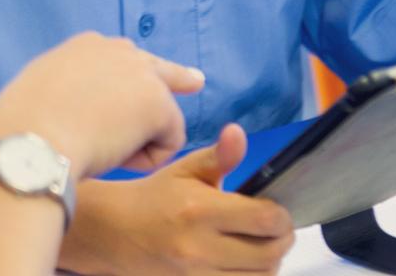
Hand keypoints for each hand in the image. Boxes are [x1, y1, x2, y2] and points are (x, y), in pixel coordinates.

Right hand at [0, 33, 201, 179]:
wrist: (29, 142)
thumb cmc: (18, 132)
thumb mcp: (36, 95)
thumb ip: (61, 93)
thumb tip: (64, 113)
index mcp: (83, 48)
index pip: (119, 57)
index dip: (130, 78)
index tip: (140, 82)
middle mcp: (116, 50)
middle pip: (156, 67)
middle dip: (175, 77)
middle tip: (196, 80)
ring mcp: (140, 73)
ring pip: (157, 116)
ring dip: (137, 142)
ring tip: (98, 153)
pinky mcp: (158, 101)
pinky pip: (168, 141)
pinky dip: (147, 159)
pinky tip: (116, 159)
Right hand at [73, 124, 294, 274]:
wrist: (114, 232)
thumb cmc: (154, 197)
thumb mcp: (185, 169)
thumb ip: (219, 156)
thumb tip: (237, 133)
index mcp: (200, 211)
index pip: (264, 220)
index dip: (281, 216)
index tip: (277, 210)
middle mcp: (199, 248)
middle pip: (268, 256)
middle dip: (281, 241)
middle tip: (277, 229)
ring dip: (269, 263)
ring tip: (262, 245)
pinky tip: (244, 262)